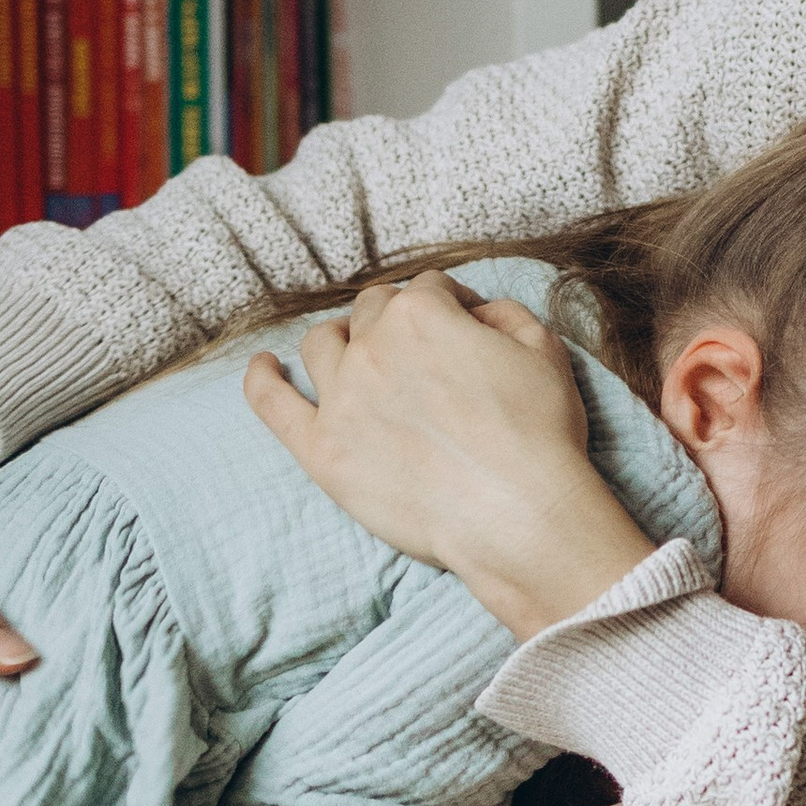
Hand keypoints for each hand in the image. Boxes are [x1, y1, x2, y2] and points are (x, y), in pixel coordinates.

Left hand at [244, 276, 654, 640]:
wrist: (516, 515)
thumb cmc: (538, 436)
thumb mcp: (543, 353)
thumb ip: (506, 314)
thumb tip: (478, 312)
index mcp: (422, 315)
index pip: (428, 290)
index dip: (451, 306)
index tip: (464, 329)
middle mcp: (371, 346)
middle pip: (371, 313)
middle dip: (396, 324)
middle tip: (419, 355)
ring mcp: (340, 398)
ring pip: (322, 345)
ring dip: (340, 341)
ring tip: (354, 357)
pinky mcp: (321, 450)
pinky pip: (271, 403)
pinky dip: (262, 379)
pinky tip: (264, 368)